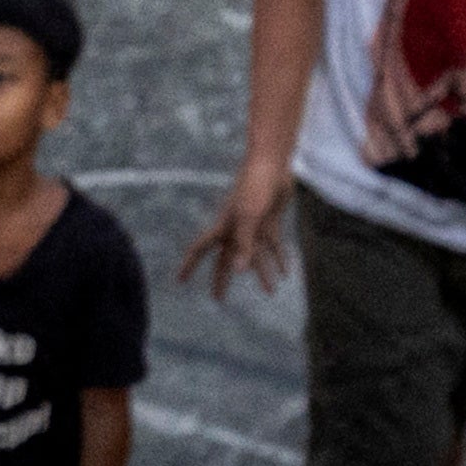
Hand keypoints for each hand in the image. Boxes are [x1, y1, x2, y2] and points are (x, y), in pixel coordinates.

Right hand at [178, 165, 293, 300]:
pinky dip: (279, 258)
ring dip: (262, 273)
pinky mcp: (269, 222)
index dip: (189, 266)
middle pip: (226, 260)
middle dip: (222, 279)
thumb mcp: (249, 217)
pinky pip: (273, 245)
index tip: (179, 281)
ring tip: (270, 292)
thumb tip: (239, 272)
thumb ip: (245, 245)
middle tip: (219, 299)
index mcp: (223, 228)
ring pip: (255, 256)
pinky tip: (286, 273)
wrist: (271, 165)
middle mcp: (235, 230)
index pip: (200, 250)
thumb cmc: (255, 187)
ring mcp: (252, 227)